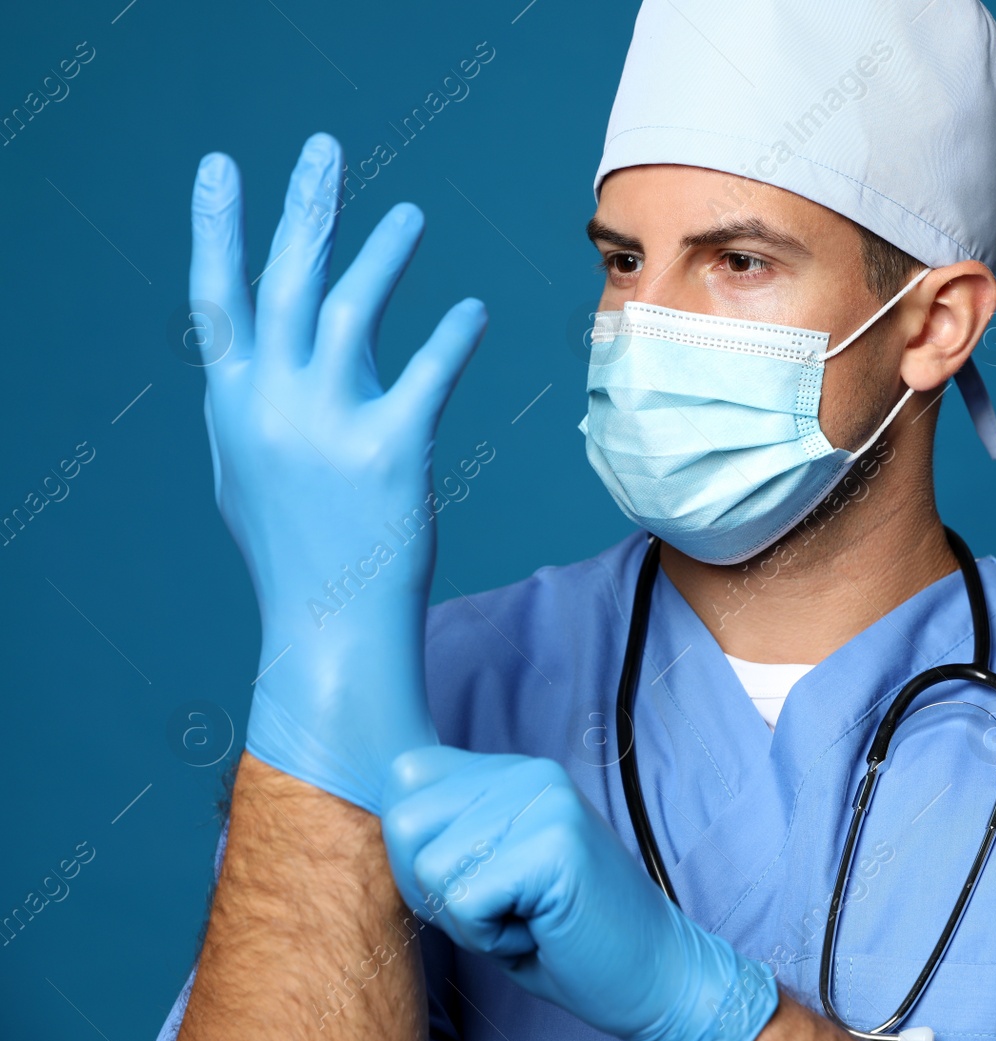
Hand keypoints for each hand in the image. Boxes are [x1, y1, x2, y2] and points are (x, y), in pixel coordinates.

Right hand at [189, 133, 486, 810]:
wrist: (328, 629)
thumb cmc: (297, 552)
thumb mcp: (251, 475)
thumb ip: (254, 412)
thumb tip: (257, 367)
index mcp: (233, 408)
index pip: (215, 301)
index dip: (215, 229)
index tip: (222, 167)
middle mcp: (271, 407)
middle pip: (281, 283)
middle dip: (301, 208)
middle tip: (323, 147)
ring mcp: (327, 427)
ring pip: (350, 311)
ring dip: (381, 254)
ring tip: (409, 214)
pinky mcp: (390, 452)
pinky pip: (427, 373)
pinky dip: (451, 336)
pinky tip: (473, 311)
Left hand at [381, 746, 779, 1040]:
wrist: (654, 972)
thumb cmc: (566, 935)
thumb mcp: (495, 869)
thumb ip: (450, 834)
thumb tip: (381, 821)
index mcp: (512, 770)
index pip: (404, 779)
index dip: (414, 853)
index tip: (475, 884)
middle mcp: (529, 771)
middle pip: (404, 822)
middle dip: (431, 888)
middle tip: (500, 907)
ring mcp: (546, 800)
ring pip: (430, 867)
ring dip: (466, 918)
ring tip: (526, 917)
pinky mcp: (555, 844)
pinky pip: (464, 901)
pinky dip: (490, 937)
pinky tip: (540, 930)